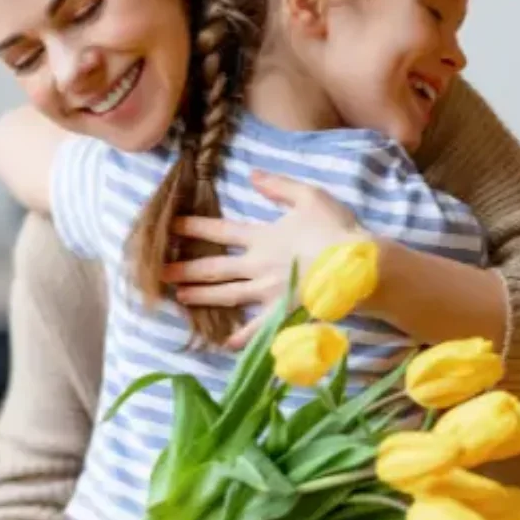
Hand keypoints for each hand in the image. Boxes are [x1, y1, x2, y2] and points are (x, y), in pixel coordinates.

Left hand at [163, 170, 364, 347]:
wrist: (359, 264)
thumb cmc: (336, 228)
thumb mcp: (309, 196)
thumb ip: (278, 186)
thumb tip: (252, 175)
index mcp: (264, 237)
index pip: (221, 231)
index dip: (194, 227)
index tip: (171, 226)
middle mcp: (259, 266)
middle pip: (215, 268)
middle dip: (185, 268)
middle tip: (159, 272)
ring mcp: (269, 292)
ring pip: (227, 295)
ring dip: (201, 296)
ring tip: (179, 296)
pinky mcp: (283, 312)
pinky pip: (257, 328)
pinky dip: (241, 337)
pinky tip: (224, 344)